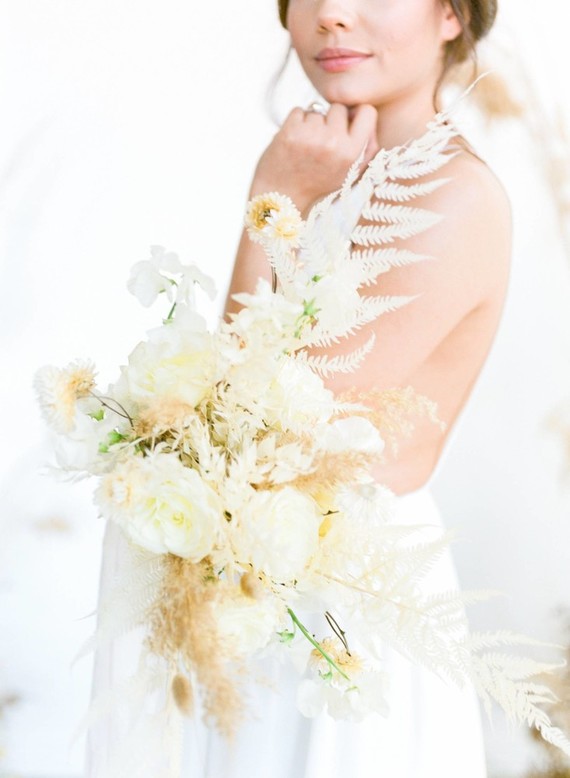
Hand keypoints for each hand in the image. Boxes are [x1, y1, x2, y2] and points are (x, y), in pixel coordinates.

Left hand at [251, 103, 378, 212]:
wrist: (282, 197)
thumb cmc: (317, 183)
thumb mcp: (350, 174)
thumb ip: (366, 147)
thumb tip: (366, 115)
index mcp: (351, 154)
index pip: (368, 112)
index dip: (357, 114)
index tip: (347, 121)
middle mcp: (333, 143)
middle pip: (339, 108)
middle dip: (330, 119)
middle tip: (321, 141)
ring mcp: (311, 136)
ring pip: (317, 110)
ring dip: (311, 123)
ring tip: (306, 146)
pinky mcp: (290, 131)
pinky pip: (299, 111)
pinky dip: (296, 122)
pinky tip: (294, 142)